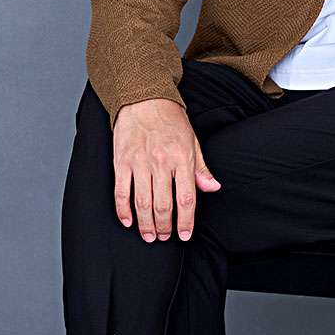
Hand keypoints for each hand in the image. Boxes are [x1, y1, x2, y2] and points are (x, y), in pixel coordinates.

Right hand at [112, 98, 220, 242]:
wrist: (145, 98)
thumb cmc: (171, 119)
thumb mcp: (192, 141)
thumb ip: (201, 168)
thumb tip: (213, 188)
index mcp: (181, 157)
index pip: (186, 198)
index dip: (185, 221)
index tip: (184, 234)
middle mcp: (160, 161)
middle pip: (163, 205)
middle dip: (164, 227)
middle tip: (164, 237)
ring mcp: (139, 162)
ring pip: (142, 203)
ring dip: (146, 224)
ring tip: (150, 235)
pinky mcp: (121, 161)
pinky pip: (121, 192)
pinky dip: (124, 211)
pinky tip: (128, 221)